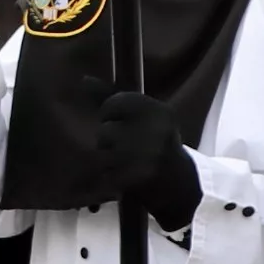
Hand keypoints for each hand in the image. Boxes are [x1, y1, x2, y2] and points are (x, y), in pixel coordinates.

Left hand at [96, 89, 205, 232]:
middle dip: (108, 141)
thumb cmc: (155, 143)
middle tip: (129, 149)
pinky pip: (106, 174)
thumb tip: (84, 79)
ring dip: (107, 160)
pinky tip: (125, 177)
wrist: (180, 184)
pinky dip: (109, 178)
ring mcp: (150, 154)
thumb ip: (111, 97)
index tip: (123, 125)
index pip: (112, 104)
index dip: (109, 116)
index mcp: (158, 111)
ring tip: (126, 163)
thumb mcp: (141, 116)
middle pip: (105, 130)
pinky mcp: (141, 177)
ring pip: (103, 152)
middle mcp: (156, 129)